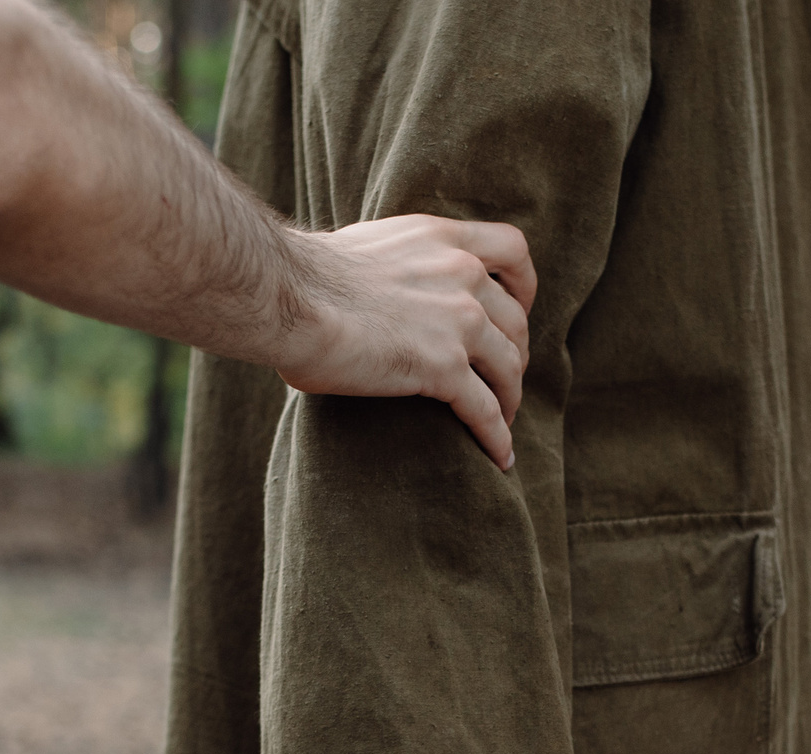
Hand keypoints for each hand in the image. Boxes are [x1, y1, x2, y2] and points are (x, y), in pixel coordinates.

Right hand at [277, 217, 536, 469]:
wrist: (288, 296)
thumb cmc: (300, 280)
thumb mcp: (361, 252)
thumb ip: (388, 270)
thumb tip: (367, 296)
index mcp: (439, 239)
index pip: (511, 249)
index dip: (523, 285)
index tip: (517, 307)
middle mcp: (460, 273)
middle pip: (516, 318)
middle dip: (515, 351)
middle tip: (502, 377)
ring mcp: (458, 320)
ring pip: (509, 366)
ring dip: (510, 397)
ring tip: (504, 419)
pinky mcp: (445, 367)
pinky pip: (486, 409)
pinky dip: (498, 436)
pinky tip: (500, 457)